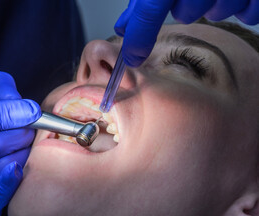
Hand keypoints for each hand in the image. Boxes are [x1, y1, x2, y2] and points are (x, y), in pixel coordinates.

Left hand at [115, 0, 258, 66]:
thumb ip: (144, 0)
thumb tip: (124, 27)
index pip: (150, 9)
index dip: (140, 36)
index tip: (133, 56)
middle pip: (185, 13)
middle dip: (187, 4)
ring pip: (215, 13)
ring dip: (213, 3)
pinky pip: (245, 14)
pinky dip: (241, 5)